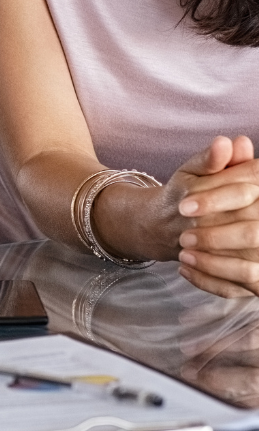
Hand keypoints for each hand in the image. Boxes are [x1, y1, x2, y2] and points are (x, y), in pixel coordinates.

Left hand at [175, 136, 258, 297]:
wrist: (180, 223)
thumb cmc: (193, 194)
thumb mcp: (195, 173)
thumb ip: (210, 160)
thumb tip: (227, 142)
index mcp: (257, 192)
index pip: (247, 192)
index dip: (216, 199)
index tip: (183, 205)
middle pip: (253, 235)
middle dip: (215, 238)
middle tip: (183, 237)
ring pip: (249, 268)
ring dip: (213, 263)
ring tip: (182, 254)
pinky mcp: (256, 280)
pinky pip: (240, 288)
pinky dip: (210, 281)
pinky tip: (184, 269)